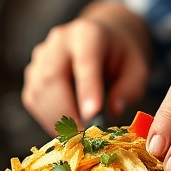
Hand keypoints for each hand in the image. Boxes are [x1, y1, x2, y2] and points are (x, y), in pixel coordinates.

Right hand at [21, 3, 150, 131]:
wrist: (103, 38)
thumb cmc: (121, 55)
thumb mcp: (137, 67)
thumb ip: (129, 88)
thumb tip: (113, 110)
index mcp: (88, 34)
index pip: (85, 60)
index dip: (87, 89)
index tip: (93, 115)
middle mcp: (59, 41)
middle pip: (52, 77)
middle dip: (66, 112)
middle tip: (84, 137)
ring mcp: (41, 56)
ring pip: (38, 91)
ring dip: (55, 119)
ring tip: (76, 136)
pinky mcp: (33, 73)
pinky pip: (33, 100)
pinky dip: (47, 119)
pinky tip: (65, 128)